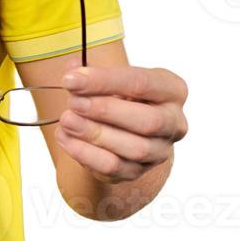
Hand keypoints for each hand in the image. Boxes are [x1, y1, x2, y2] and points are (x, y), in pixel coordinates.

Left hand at [55, 61, 188, 183]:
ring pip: (135, 148)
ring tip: (66, 120)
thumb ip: (89, 72)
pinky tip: (65, 137)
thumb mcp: (109, 77)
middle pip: (147, 120)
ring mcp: (160, 150)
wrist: (121, 128)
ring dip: (95, 134)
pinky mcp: (140, 171)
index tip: (71, 79)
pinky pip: (115, 167)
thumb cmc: (118, 95)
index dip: (103, 80)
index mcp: (171, 89)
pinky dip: (86, 153)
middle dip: (105, 111)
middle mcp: (174, 122)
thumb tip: (73, 70)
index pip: (141, 83)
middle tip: (73, 102)